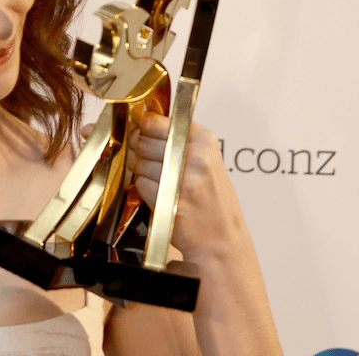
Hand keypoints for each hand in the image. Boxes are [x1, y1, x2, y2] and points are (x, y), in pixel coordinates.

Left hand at [127, 112, 245, 258]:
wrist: (221, 237)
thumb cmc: (210, 198)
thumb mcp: (204, 159)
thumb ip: (177, 139)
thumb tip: (139, 123)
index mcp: (202, 139)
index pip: (153, 122)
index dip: (140, 129)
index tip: (138, 135)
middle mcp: (194, 155)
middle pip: (142, 142)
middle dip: (136, 152)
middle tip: (149, 164)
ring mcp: (182, 177)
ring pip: (138, 163)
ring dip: (141, 173)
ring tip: (160, 183)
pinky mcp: (169, 198)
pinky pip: (140, 184)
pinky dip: (144, 190)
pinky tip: (160, 196)